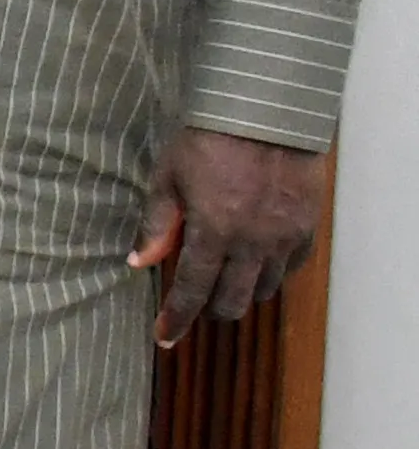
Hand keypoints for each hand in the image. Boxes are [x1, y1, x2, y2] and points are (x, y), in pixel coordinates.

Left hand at [135, 126, 325, 344]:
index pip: (192, 290)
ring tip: (223, 282)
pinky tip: (256, 264)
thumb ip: (157, 224)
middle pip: (233, 302)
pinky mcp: (308, 227)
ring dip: (241, 293)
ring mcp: (285, 238)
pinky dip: (272, 273)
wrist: (267, 112)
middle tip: (194, 305)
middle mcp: (253, 244)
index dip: (176, 318)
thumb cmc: (209, 140)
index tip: (164, 336)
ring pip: (264, 289)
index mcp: (214, 233)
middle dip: (210, 310)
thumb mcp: (168, 178)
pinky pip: (291, 267)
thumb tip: (140, 262)